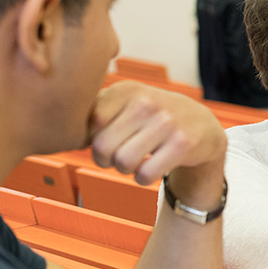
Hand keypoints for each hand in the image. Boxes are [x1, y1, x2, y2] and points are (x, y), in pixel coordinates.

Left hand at [89, 82, 227, 208]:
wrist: (202, 126)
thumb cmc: (154, 118)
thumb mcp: (128, 102)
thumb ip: (97, 109)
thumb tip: (65, 131)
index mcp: (128, 89)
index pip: (91, 122)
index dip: (92, 139)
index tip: (104, 141)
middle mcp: (147, 102)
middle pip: (103, 146)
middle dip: (105, 160)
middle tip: (116, 158)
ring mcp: (167, 122)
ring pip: (122, 162)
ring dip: (124, 170)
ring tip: (133, 163)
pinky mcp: (182, 144)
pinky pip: (145, 174)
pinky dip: (142, 178)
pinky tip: (150, 169)